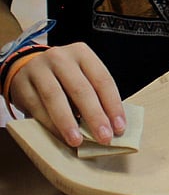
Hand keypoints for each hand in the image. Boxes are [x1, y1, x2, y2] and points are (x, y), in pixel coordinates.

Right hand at [8, 42, 125, 147]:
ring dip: (69, 123)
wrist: (24, 66)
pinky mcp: (22, 86)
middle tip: (104, 137)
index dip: (112, 105)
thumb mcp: (80, 74)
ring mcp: (40, 70)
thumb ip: (93, 93)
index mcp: (82, 53)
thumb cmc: (61, 75)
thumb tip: (109, 124)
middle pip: (81, 89)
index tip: (119, 127)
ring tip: (78, 141)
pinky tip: (59, 137)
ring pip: (56, 98)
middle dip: (95, 116)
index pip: (102, 79)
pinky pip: (37, 108)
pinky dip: (50, 125)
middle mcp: (61, 58)